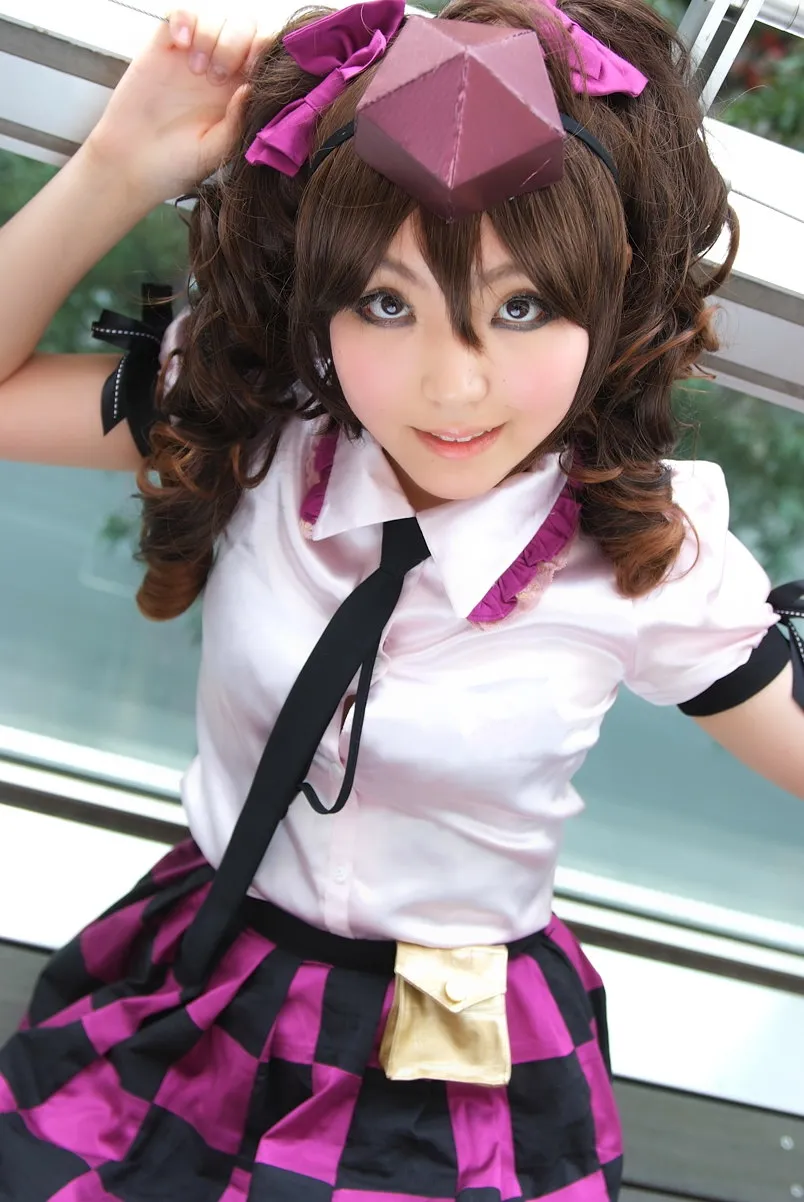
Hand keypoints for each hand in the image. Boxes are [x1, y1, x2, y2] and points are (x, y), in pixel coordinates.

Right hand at [84, 9, 272, 203]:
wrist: (131, 166)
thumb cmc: (175, 165)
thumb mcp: (214, 152)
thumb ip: (237, 123)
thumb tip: (252, 87)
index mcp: (239, 94)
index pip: (264, 53)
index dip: (265, 51)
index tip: (253, 71)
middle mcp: (219, 70)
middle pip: (244, 26)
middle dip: (237, 42)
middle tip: (218, 76)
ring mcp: (191, 56)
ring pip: (214, 16)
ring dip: (211, 36)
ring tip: (195, 69)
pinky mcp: (162, 48)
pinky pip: (179, 14)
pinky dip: (185, 21)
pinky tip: (180, 45)